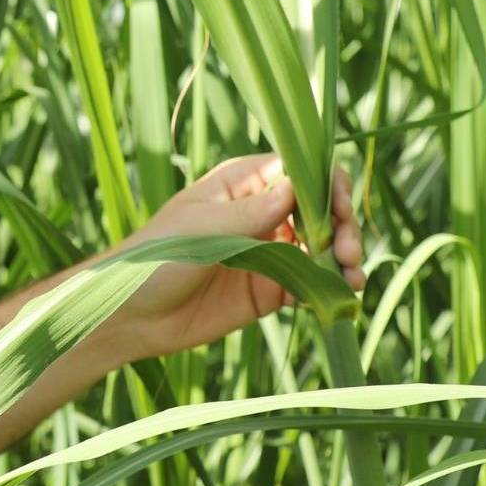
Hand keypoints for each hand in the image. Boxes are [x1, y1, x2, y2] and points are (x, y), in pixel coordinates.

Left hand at [102, 153, 364, 360]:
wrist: (131, 315)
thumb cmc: (155, 257)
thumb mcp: (202, 230)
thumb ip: (252, 213)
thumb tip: (297, 186)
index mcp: (241, 184)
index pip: (297, 169)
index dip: (326, 184)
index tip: (339, 208)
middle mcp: (260, 213)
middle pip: (319, 208)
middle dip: (341, 224)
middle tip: (347, 251)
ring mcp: (267, 252)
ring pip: (320, 246)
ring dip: (343, 257)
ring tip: (354, 277)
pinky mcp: (269, 291)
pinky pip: (309, 284)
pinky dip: (330, 287)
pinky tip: (342, 296)